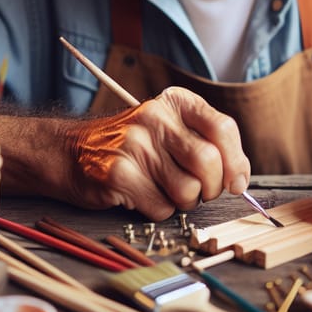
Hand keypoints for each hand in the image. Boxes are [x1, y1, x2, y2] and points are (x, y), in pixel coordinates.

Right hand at [66, 86, 249, 218]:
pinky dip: (159, 210)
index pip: (223, 128)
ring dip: (184, 201)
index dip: (237, 161)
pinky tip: (142, 195)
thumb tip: (241, 178)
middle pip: (209, 162)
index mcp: (176, 101)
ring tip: (166, 189)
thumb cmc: (132, 144)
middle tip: (200, 191)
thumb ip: (208, 144)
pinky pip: (161, 208)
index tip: (236, 181)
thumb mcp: (170, 128)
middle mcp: (156, 117)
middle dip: (212, 188)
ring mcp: (135, 144)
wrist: (70, 151)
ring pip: (188, 190)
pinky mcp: (118, 174)